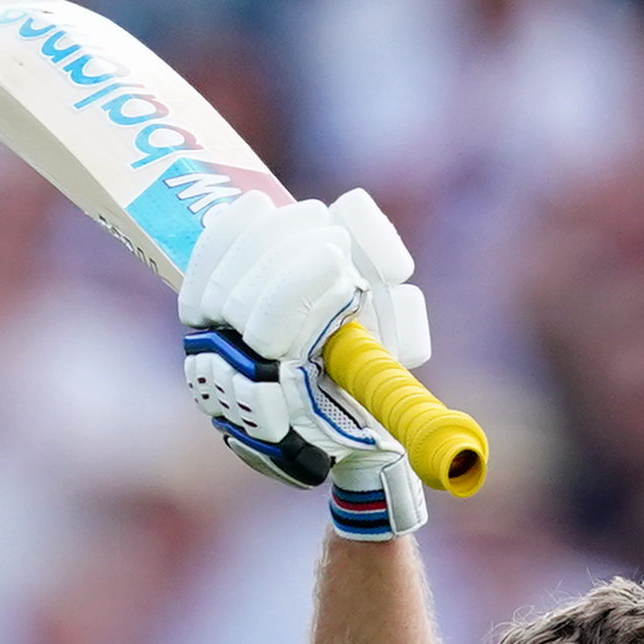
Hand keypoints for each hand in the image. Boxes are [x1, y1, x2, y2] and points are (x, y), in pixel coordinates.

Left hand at [176, 189, 433, 534]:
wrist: (312, 436)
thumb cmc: (360, 417)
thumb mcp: (385, 413)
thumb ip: (406, 410)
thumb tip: (446, 438)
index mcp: (274, 408)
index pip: (272, 333)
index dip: (298, 288)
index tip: (339, 261)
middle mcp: (229, 379)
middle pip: (243, 298)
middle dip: (287, 254)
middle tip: (332, 234)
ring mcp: (207, 347)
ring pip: (222, 279)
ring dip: (268, 236)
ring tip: (312, 216)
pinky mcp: (197, 320)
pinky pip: (200, 271)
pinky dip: (228, 233)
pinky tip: (257, 204)